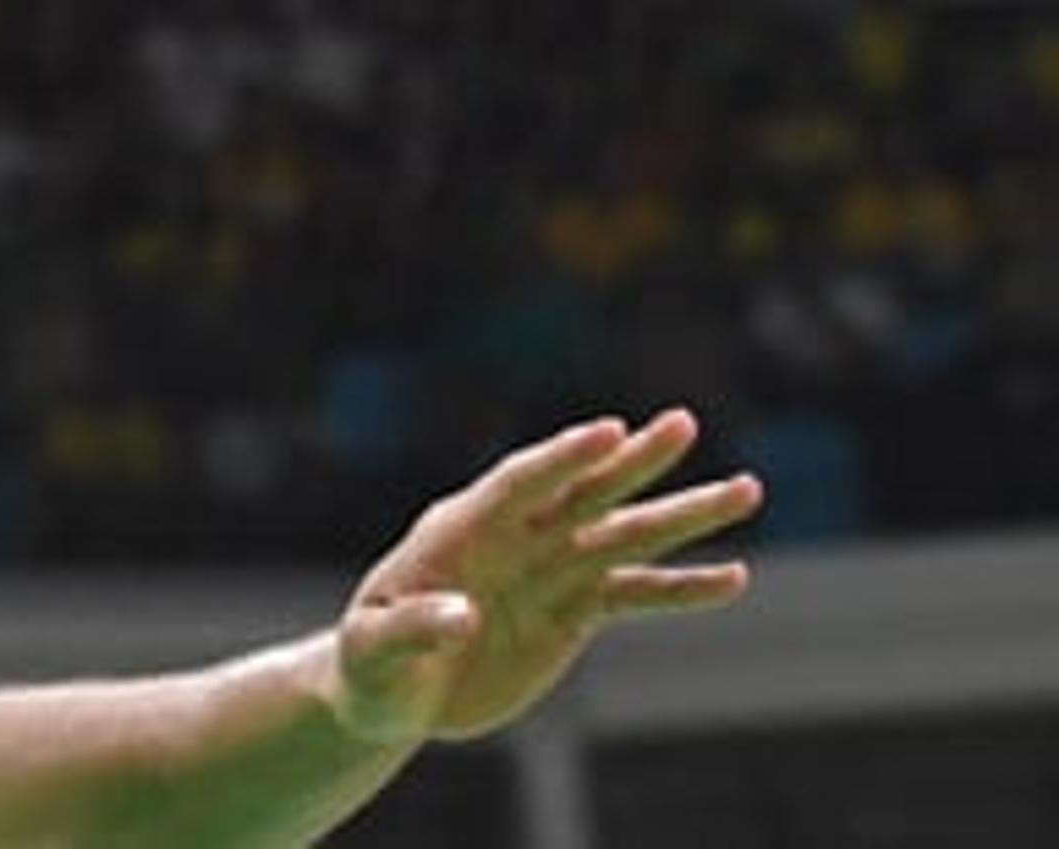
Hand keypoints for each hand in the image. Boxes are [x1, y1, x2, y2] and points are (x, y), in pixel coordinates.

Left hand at [331, 409, 762, 745]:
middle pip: (581, 493)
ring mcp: (547, 572)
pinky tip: (733, 577)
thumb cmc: (371, 664)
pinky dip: (682, 589)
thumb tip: (460, 614)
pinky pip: (635, 594)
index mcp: (460, 531)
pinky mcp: (572, 612)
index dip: (560, 459)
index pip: (517, 484)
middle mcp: (513, 540)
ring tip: (747, 489)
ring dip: (682, 516)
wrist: (393, 694)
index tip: (608, 430)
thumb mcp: (373, 650)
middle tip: (684, 424)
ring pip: (624, 536)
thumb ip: (412, 627)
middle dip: (632, 461)